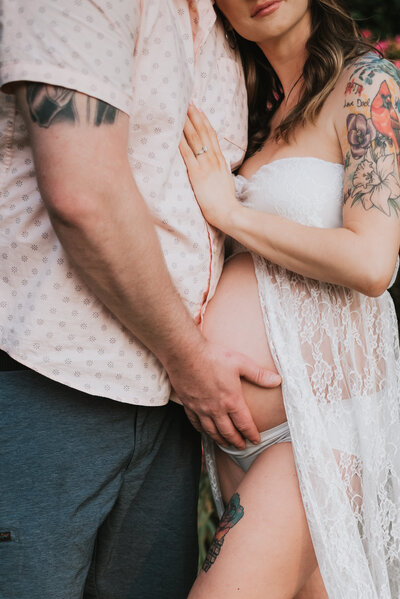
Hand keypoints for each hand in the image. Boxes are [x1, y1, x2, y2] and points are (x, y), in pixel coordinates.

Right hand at [165, 338, 280, 448]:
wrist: (185, 353)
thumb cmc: (213, 356)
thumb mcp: (240, 362)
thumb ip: (259, 374)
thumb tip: (278, 380)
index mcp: (231, 400)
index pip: (244, 424)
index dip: (251, 434)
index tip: (256, 440)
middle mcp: (216, 409)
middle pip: (228, 432)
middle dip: (236, 441)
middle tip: (242, 447)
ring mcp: (201, 408)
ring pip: (211, 431)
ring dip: (220, 440)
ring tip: (226, 444)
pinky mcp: (188, 404)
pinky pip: (195, 423)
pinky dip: (202, 430)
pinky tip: (205, 431)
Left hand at [179, 105, 239, 228]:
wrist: (229, 212)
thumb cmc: (226, 202)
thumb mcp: (226, 181)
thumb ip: (221, 171)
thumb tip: (218, 167)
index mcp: (221, 161)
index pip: (212, 136)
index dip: (204, 121)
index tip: (198, 110)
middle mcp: (214, 159)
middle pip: (204, 132)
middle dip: (195, 116)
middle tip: (187, 102)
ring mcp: (206, 165)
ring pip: (195, 139)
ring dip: (187, 124)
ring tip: (180, 110)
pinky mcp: (197, 174)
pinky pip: (187, 154)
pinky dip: (181, 142)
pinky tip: (175, 133)